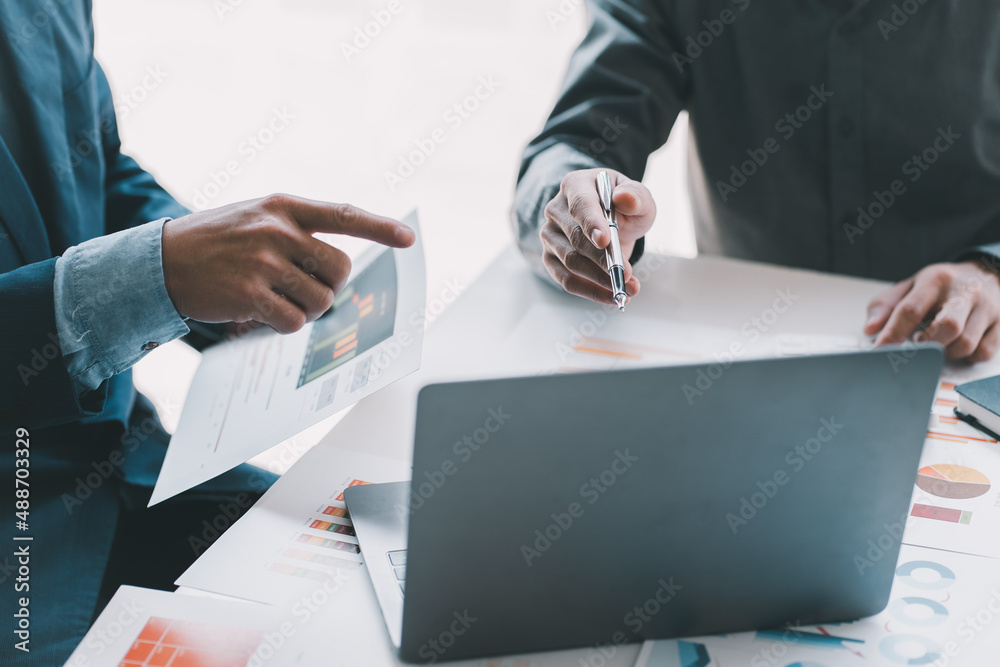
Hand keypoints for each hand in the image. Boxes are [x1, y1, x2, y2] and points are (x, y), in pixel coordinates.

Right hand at [162, 194, 414, 333]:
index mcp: (283, 206)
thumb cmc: (214, 241)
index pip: (343, 214)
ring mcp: (264, 262)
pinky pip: (293, 322)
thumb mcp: (254, 217)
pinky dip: (284, 325)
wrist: (158, 261)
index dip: (379, 228)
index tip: (408, 239)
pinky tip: (260, 313)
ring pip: (320, 300)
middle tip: (306, 287)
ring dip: (305, 309)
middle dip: (331, 286)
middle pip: (339, 269)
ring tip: (274, 298)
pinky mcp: (250, 294)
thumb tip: (338, 267)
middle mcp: (277, 230)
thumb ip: (295, 230)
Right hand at [540, 168, 655, 304]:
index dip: (591, 223)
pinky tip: (612, 297)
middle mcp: (556, 210)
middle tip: (626, 273)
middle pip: (575, 237)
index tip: (605, 241)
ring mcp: (550, 235)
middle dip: (602, 259)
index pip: (580, 204)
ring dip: (600, 279)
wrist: (613, 221)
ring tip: (627, 288)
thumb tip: (625, 199)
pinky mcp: (551, 259)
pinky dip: (591, 292)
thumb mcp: (638, 197)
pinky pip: (567, 280)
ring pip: (571, 262)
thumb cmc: (624, 207)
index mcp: (576, 185)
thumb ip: (636, 195)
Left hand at [865, 260, 999, 361]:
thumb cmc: (941, 286)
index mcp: (936, 280)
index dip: (893, 332)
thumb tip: (870, 330)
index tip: (880, 349)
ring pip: (966, 344)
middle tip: (918, 343)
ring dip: (946, 352)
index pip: (911, 309)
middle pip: (947, 326)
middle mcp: (966, 291)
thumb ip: (886, 305)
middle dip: (927, 342)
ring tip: (939, 342)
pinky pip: (984, 352)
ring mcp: (988, 308)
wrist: (985, 273)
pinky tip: (958, 346)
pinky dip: (967, 357)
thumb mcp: (911, 286)